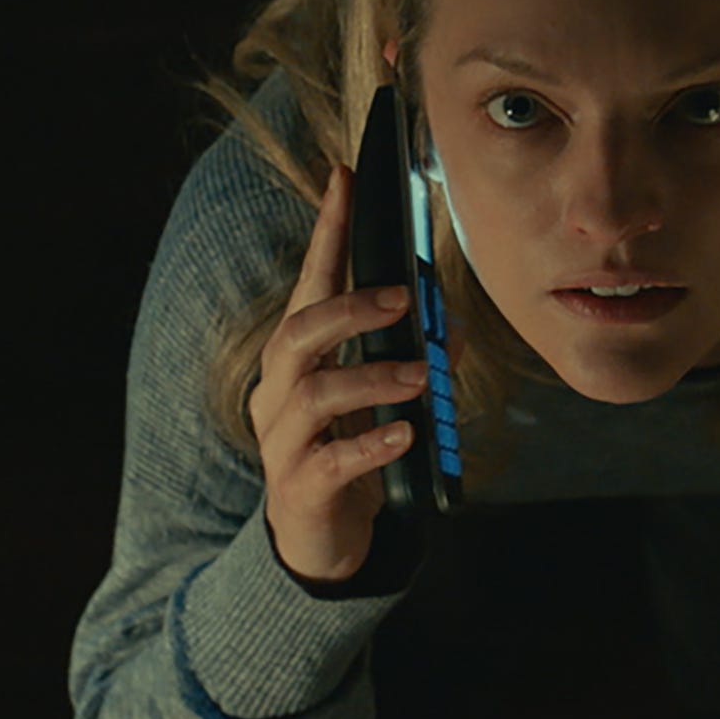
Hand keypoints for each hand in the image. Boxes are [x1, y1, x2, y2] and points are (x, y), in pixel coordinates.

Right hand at [248, 163, 427, 582]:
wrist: (319, 541)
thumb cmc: (346, 452)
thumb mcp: (371, 396)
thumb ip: (396, 354)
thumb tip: (440, 316)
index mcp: (297, 359)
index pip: (309, 283)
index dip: (327, 231)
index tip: (345, 177)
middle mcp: (279, 390)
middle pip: (300, 332)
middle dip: (351, 308)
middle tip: (403, 301)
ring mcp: (283, 440)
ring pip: (316, 392)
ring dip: (374, 377)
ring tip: (422, 376)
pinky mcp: (299, 487)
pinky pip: (332, 459)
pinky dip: (372, 443)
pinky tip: (405, 436)